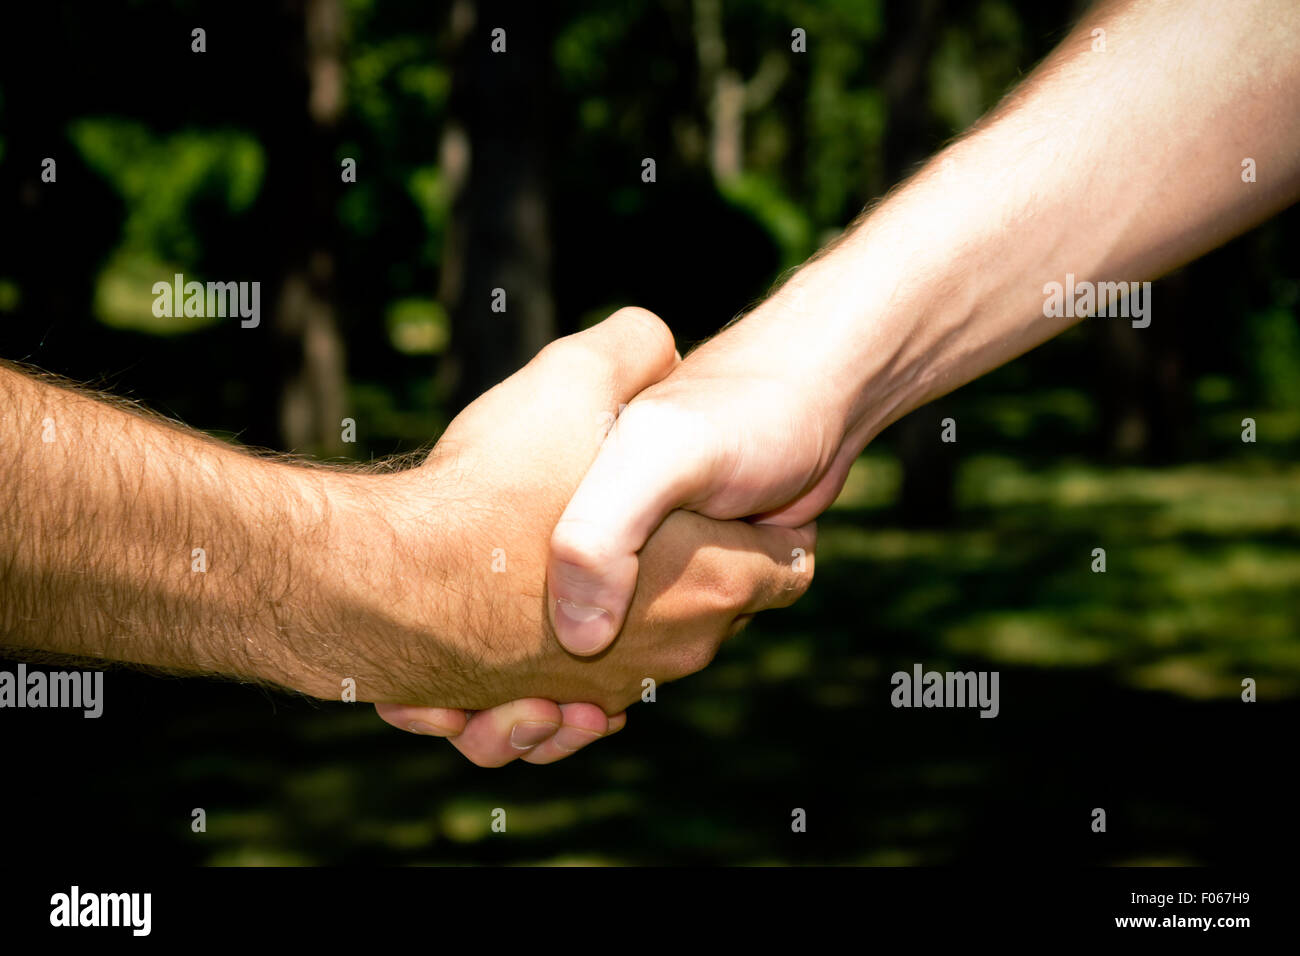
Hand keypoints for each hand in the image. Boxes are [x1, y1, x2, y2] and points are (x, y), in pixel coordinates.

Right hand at [292, 308, 812, 758]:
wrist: (376, 588)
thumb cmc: (488, 492)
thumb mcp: (573, 382)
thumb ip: (635, 349)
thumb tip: (661, 344)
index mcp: (710, 580)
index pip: (790, 565)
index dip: (765, 520)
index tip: (722, 495)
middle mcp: (670, 653)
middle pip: (715, 612)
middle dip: (686, 567)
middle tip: (639, 520)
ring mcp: (605, 695)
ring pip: (638, 660)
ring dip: (617, 619)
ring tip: (573, 571)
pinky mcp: (539, 717)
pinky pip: (573, 704)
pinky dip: (562, 670)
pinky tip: (528, 611)